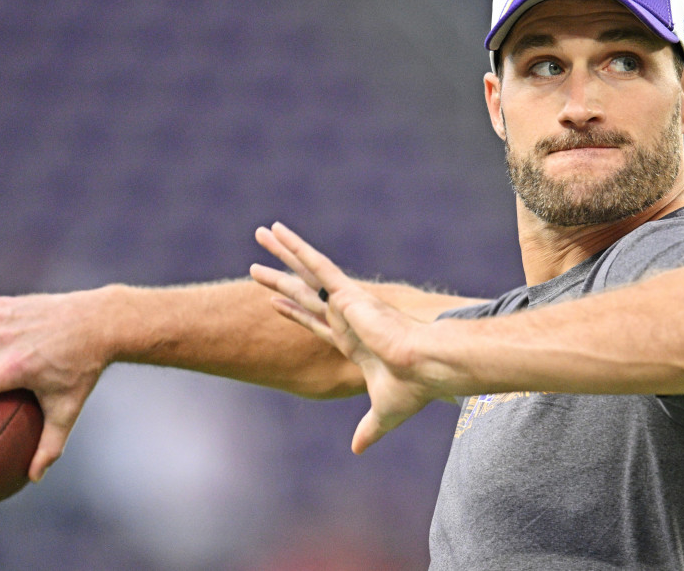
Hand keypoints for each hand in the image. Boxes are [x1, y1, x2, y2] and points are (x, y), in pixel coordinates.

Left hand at [250, 222, 440, 453]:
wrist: (427, 366)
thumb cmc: (414, 388)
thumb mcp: (385, 413)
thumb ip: (369, 429)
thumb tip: (358, 450)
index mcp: (354, 341)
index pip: (317, 324)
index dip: (295, 314)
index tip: (276, 302)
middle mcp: (347, 317)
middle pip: (304, 295)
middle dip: (281, 280)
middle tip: (256, 267)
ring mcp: (346, 302)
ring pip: (305, 273)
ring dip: (282, 254)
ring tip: (259, 233)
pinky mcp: (348, 293)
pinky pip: (316, 265)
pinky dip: (296, 248)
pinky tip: (278, 232)